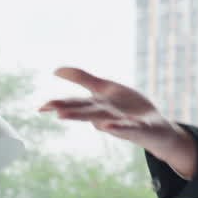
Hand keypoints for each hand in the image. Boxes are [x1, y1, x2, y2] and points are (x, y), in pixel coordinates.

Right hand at [38, 67, 197, 176]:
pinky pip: (129, 127)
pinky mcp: (140, 127)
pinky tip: (110, 125)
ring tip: (73, 117)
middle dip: (72, 112)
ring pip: (104, 120)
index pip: (76, 104)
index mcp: (98, 105)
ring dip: (89, 118)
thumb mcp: (105, 89)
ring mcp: (123, 122)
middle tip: (54, 112)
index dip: (59, 104)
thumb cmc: (129, 108)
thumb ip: (83, 79)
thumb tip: (56, 70)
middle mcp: (107, 115)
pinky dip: (119, 126)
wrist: (156, 127)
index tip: (40, 108)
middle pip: (87, 112)